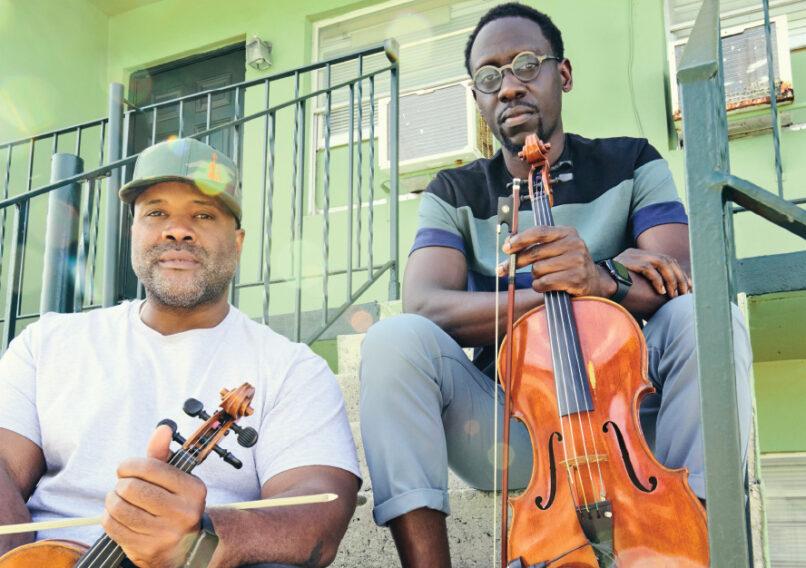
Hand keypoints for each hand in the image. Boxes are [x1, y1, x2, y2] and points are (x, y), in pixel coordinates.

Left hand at [101, 425, 206, 567]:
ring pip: (119, 508)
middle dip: (121, 484)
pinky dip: (109, 517)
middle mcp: (182, 512)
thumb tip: (163, 428)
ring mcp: (164, 533)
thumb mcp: (174, 479)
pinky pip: (113, 526)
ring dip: (112, 500)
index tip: (125, 468)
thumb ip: (163, 455)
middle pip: (132, 488)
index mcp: (193, 489)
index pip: (150, 468)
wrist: (184, 546)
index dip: (130, 465)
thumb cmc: (175, 504)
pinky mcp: (146, 549)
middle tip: (124, 486)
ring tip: (119, 499)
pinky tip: (117, 515)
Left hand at [498, 226, 612, 296]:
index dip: (520, 239)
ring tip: (544, 278)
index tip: (506, 247)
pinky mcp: (576, 278)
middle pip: (535, 253)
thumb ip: (536, 245)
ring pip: (538, 269)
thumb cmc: (567, 264)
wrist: (593, 282)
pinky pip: (545, 282)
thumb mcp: (557, 248)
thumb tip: (508, 244)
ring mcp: (577, 261)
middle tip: (503, 269)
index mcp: (567, 232)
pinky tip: (546, 286)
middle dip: (516, 262)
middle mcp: (574, 244)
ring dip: (535, 277)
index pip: (539, 232)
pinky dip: (540, 286)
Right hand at [614, 248, 690, 297]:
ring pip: (661, 263)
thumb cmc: (613, 289)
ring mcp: (633, 255)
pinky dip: (658, 280)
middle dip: (679, 277)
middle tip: (684, 293)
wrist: (594, 285)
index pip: (667, 260)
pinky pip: (649, 269)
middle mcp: (638, 252)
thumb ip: (646, 282)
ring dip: (671, 280)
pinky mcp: (628, 261)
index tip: (688, 287)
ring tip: (673, 294)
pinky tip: (661, 291)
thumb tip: (665, 293)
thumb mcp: (633, 282)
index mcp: (640, 255)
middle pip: (667, 260)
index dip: (679, 273)